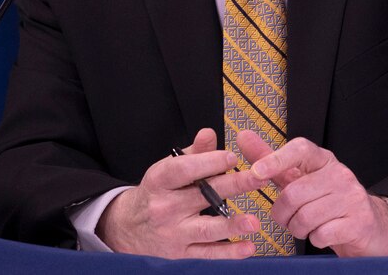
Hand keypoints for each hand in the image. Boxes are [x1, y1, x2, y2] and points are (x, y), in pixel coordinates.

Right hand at [96, 128, 264, 257]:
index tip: (232, 157)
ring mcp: (174, 233)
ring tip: (253, 221)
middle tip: (259, 177)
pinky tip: (248, 247)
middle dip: (233, 185)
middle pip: (202, 196)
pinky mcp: (182, 254)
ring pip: (206, 229)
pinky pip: (208, 254)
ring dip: (231, 225)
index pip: (184, 170)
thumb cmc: (156, 192)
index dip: (208, 162)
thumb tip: (209, 133)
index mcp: (160, 181)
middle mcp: (165, 207)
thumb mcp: (167, 169)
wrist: (127, 228)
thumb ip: (193, 153)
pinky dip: (229, 252)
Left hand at [238, 130, 387, 256]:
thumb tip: (243, 136)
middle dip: (282, 214)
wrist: (370, 227)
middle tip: (287, 218)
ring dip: (298, 229)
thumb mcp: (300, 178)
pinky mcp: (358, 222)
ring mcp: (351, 197)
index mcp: (323, 160)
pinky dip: (315, 239)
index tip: (256, 172)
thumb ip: (270, 160)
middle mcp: (340, 174)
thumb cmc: (328, 201)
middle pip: (294, 193)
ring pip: (305, 217)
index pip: (300, 149)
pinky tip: (323, 234)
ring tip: (306, 226)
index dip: (275, 159)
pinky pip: (321, 234)